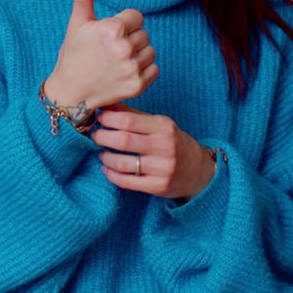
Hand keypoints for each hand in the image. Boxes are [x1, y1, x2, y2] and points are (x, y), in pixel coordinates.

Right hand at [46, 0, 158, 112]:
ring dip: (138, 54)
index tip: (109, 35)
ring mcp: (132, 69)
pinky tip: (125, 72)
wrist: (71, 92)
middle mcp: (124, 48)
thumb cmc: (73, 55)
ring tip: (118, 60)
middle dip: (130, 39)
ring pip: (150, 51)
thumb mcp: (77, 23)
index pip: (136, 16)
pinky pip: (154, 69)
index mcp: (112, 29)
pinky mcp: (137, 85)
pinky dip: (143, 70)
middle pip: (144, 33)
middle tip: (111, 50)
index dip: (123, 24)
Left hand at [91, 102, 214, 202]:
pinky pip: (127, 182)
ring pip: (122, 163)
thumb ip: (134, 116)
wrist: (197, 170)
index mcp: (163, 127)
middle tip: (94, 136)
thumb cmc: (172, 143)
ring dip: (105, 157)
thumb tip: (106, 106)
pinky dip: (111, 175)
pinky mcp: (158, 186)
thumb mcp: (159, 125)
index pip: (128, 120)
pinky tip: (106, 169)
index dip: (108, 119)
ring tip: (101, 153)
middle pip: (123, 141)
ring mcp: (162, 168)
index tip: (98, 118)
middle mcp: (164, 146)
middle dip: (102, 137)